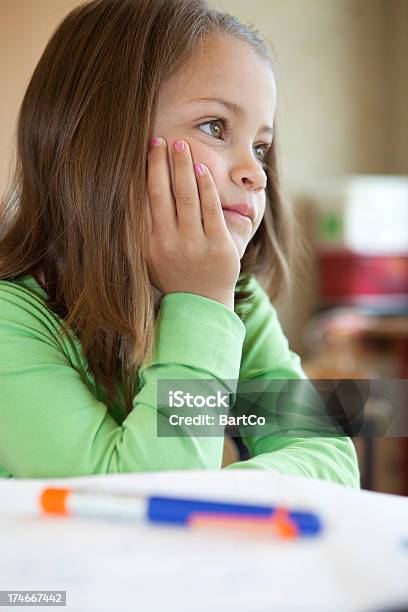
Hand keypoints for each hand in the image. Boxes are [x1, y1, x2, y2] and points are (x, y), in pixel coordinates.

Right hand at [144, 137, 239, 309]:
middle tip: (160, 139)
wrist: (202, 305)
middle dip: (160, 164)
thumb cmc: (173, 277)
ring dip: (184, 168)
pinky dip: (206, 187)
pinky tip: (202, 169)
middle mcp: (168, 243)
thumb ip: (138, 234)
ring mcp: (195, 245)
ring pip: (187, 197)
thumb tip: (124, 200)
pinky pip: (211, 209)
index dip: (143, 175)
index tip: (142, 152)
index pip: (143, 202)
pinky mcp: (219, 246)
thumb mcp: (148, 260)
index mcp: (148, 245)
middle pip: (162, 194)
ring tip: (182, 147)